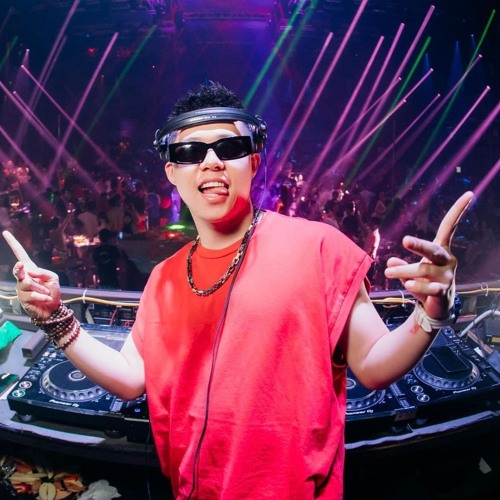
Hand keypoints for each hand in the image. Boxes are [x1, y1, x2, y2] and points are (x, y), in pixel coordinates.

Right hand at [3, 230, 60, 319]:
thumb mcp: (53, 278)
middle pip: (17, 270)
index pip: (21, 254)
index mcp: (31, 269)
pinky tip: (47, 298)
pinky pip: (32, 295)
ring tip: (47, 292)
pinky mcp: (22, 298)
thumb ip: (43, 272)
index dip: (13, 244)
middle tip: (21, 265)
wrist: (53, 309)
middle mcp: (23, 277)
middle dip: (19, 269)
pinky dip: (42, 296)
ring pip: (27, 284)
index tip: (6, 233)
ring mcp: (21, 288)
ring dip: (41, 288)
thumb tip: (30, 271)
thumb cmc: (52, 291)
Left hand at [384, 191, 473, 319]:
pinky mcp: (444, 291)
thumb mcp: (410, 272)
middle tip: (404, 240)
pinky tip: (407, 284)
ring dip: (403, 271)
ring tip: (388, 273)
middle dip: (419, 245)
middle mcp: (447, 261)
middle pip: (433, 250)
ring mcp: (447, 277)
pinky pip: (430, 287)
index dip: (458, 211)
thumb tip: (390, 261)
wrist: (437, 308)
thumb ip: (400, 265)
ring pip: (423, 270)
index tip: (469, 193)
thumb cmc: (423, 283)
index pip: (450, 227)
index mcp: (441, 250)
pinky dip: (417, 285)